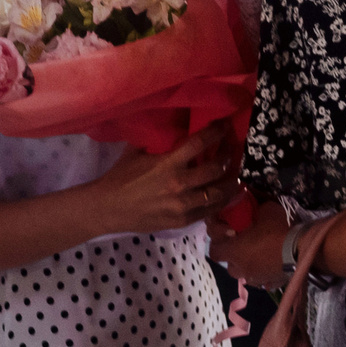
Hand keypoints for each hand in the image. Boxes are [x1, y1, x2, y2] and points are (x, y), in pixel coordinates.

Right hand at [86, 121, 238, 235]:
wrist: (109, 208)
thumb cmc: (120, 177)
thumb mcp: (136, 152)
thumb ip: (157, 142)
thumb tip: (171, 127)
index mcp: (168, 163)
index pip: (200, 143)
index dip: (216, 132)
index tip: (225, 125)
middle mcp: (179, 184)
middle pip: (216, 169)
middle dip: (228, 157)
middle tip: (231, 151)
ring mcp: (183, 205)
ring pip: (218, 194)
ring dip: (230, 183)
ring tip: (236, 176)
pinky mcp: (182, 221)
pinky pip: (209, 212)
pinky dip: (220, 203)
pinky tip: (226, 197)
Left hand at [207, 200, 288, 285]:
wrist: (301, 250)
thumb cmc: (277, 230)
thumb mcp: (265, 210)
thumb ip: (254, 208)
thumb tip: (252, 203)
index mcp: (234, 251)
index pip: (213, 251)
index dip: (217, 240)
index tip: (227, 229)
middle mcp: (241, 268)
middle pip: (227, 264)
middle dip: (230, 254)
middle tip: (240, 241)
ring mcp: (255, 278)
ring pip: (243, 274)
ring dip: (244, 264)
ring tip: (254, 254)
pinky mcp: (270, 283)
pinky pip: (260, 279)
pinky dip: (261, 272)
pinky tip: (268, 263)